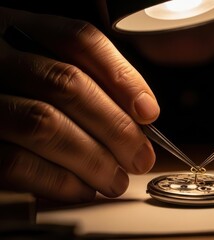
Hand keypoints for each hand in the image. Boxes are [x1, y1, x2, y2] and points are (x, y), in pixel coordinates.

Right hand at [0, 7, 159, 201]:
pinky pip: (16, 163)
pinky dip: (59, 181)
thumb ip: (82, 77)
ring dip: (92, 160)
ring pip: (45, 124)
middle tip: (140, 157)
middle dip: (116, 128)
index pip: (80, 40)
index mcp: (21, 30)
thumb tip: (137, 116)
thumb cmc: (16, 90)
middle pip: (69, 84)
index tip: (148, 112)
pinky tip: (81, 188)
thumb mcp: (41, 64)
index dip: (122, 77)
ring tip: (115, 180)